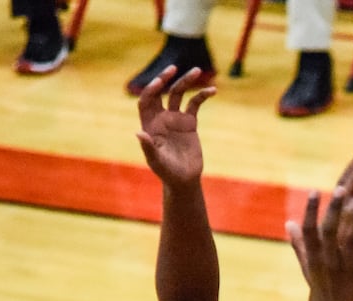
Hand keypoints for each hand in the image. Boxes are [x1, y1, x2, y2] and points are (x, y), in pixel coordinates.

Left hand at [136, 66, 216, 186]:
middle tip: (173, 69)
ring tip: (197, 70)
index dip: (151, 90)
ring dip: (186, 81)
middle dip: (165, 79)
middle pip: (161, 92)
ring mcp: (175, 118)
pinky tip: (213, 90)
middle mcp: (161, 117)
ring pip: (179, 94)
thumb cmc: (167, 172)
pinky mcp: (190, 122)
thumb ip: (148, 147)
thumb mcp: (156, 161)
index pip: (146, 101)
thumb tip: (139, 133)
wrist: (184, 179)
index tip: (159, 83)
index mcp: (150, 124)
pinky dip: (203, 96)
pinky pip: (195, 104)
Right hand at [285, 186, 352, 300]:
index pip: (309, 231)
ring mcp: (345, 267)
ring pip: (350, 239)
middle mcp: (328, 260)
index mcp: (314, 257)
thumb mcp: (308, 268)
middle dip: (334, 209)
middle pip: (330, 230)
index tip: (314, 192)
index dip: (311, 211)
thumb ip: (300, 245)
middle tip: (341, 188)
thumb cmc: (323, 290)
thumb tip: (289, 224)